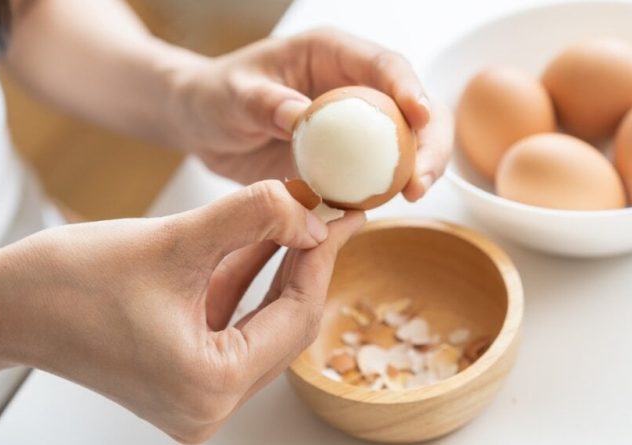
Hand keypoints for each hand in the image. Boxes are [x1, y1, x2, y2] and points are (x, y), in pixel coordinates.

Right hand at [0, 180, 364, 442]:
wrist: (1, 307)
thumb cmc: (64, 284)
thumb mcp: (173, 240)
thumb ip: (252, 218)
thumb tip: (309, 212)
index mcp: (209, 386)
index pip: (296, 315)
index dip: (322, 256)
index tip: (340, 214)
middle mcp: (207, 404)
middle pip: (285, 324)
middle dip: (306, 262)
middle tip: (327, 213)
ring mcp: (195, 393)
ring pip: (262, 322)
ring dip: (279, 267)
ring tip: (300, 217)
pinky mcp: (182, 372)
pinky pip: (233, 323)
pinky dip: (247, 280)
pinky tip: (265, 238)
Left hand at [170, 27, 453, 201]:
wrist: (203, 124)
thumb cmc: (214, 95)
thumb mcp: (233, 94)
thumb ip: (265, 102)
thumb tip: (302, 116)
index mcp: (332, 55)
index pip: (384, 65)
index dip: (409, 89)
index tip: (420, 116)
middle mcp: (352, 86)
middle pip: (411, 108)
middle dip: (428, 140)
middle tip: (420, 178)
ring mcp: (353, 126)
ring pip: (404, 143)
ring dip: (417, 168)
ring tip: (412, 195)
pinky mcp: (345, 159)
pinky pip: (374, 174)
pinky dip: (382, 191)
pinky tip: (379, 208)